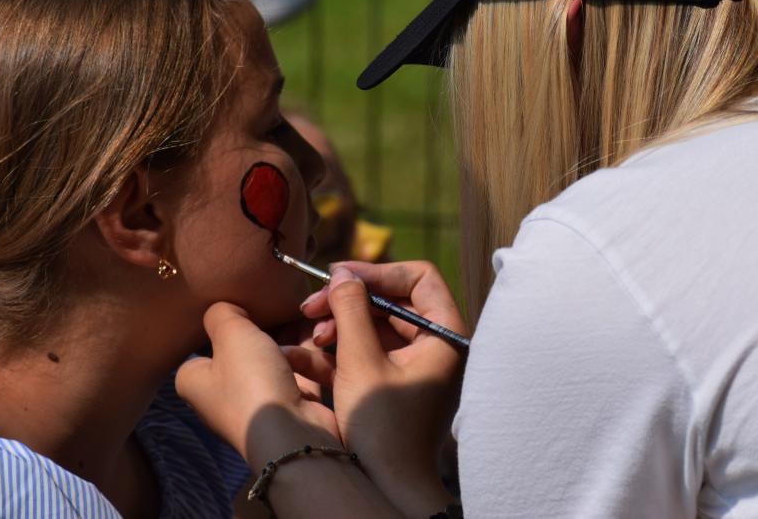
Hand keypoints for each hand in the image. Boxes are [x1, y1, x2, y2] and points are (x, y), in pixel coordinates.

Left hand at [175, 302, 339, 468]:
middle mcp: (220, 394)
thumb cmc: (251, 381)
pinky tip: (322, 344)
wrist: (293, 432)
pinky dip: (310, 359)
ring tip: (308, 328)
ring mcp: (256, 402)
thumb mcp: (231, 332)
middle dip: (269, 330)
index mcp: (194, 380)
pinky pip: (299, 371)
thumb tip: (225, 307)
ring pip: (276, 357)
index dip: (228, 324)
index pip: (206, 342)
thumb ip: (223, 311)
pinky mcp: (288, 407)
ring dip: (295, 344)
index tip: (248, 309)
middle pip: (246, 346)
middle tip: (283, 311)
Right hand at [300, 262, 466, 516]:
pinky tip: (314, 352)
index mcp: (447, 335)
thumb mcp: (361, 362)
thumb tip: (342, 274)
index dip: (377, 271)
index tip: (339, 275)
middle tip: (310, 304)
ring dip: (342, 323)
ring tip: (311, 334)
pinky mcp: (402, 380)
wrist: (390, 486)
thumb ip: (351, 310)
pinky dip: (346, 345)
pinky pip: (375, 348)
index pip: (419, 277)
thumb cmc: (383, 428)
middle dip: (350, 300)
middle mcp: (441, 344)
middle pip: (395, 300)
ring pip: (379, 324)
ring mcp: (422, 363)